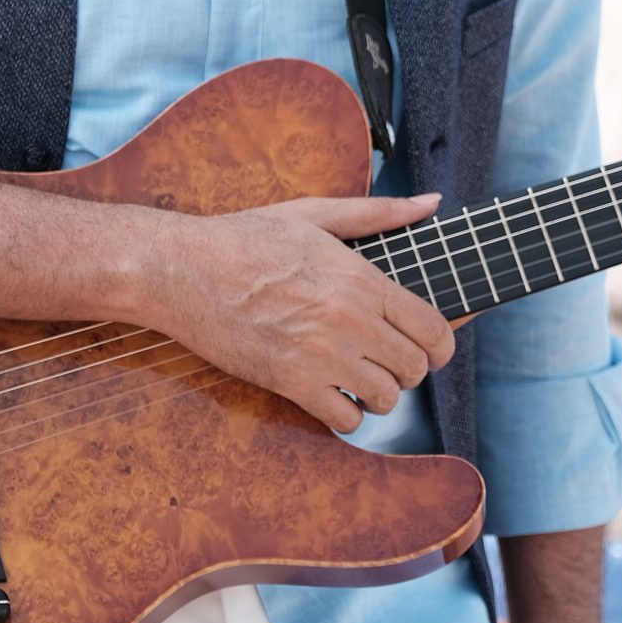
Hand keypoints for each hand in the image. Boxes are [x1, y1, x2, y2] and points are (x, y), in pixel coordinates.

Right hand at [147, 193, 456, 432]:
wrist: (181, 268)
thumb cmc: (245, 238)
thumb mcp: (315, 213)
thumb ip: (379, 212)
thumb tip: (431, 202)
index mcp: (361, 278)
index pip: (434, 329)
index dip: (440, 345)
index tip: (428, 348)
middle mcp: (350, 319)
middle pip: (415, 368)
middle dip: (407, 369)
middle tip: (385, 361)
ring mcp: (321, 354)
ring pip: (385, 399)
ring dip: (377, 394)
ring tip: (358, 379)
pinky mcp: (290, 382)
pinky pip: (344, 420)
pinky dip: (345, 415)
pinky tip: (331, 395)